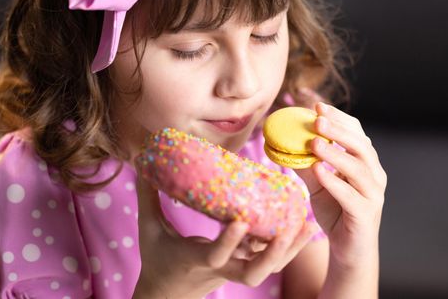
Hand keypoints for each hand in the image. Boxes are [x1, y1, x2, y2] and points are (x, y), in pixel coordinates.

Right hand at [133, 165, 318, 298]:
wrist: (167, 295)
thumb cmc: (157, 260)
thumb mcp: (148, 229)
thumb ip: (148, 196)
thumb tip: (140, 162)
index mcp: (195, 260)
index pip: (215, 256)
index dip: (228, 242)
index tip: (240, 220)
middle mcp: (220, 269)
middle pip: (253, 273)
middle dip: (274, 255)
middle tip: (290, 229)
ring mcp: (233, 270)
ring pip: (267, 268)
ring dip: (289, 250)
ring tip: (308, 224)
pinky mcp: (240, 265)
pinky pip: (267, 259)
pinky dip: (286, 246)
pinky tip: (300, 226)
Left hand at [295, 102, 386, 267]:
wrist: (348, 249)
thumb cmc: (334, 210)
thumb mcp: (317, 183)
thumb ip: (304, 163)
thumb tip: (280, 143)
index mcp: (365, 163)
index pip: (357, 133)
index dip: (339, 118)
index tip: (317, 106)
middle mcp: (374, 175)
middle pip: (361, 146)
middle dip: (339, 130)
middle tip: (317, 120)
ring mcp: (373, 195)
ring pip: (359, 169)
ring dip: (336, 154)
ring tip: (315, 143)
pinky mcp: (365, 215)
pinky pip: (351, 196)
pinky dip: (335, 182)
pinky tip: (318, 171)